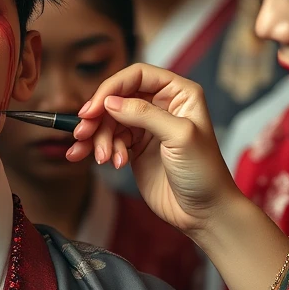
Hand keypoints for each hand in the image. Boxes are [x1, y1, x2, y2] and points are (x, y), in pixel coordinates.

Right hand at [67, 63, 239, 239]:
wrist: (204, 212)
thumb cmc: (204, 173)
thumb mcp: (179, 137)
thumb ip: (144, 114)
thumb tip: (110, 102)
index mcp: (178, 94)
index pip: (137, 76)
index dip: (111, 88)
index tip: (93, 109)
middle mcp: (161, 106)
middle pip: (117, 99)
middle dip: (99, 117)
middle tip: (83, 133)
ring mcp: (147, 127)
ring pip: (109, 121)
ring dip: (99, 138)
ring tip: (101, 157)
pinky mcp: (135, 148)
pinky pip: (109, 140)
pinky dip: (100, 149)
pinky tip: (102, 161)